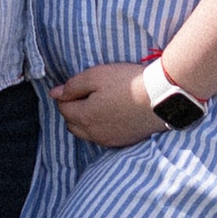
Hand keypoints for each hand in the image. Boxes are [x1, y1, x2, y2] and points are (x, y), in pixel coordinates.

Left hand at [50, 62, 166, 148]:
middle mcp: (94, 134)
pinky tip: (112, 114)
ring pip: (86, 133)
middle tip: (87, 93)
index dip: (66, 95)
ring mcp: (109, 140)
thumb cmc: (128, 83)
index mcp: (84, 117)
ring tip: (100, 103)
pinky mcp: (123, 142)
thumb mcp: (96, 76)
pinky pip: (102, 137)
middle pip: (72, 124)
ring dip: (86, 120)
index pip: (63, 108)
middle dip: (73, 110)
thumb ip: (72, 86)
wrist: (162, 97)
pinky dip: (100, 127)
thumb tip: (55, 93)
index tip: (78, 85)